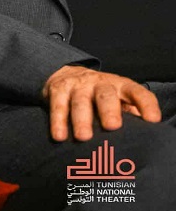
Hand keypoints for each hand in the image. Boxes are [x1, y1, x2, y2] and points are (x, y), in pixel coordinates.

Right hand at [42, 66, 160, 141]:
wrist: (67, 73)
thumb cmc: (100, 96)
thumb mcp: (118, 98)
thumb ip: (131, 112)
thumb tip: (146, 133)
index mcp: (120, 86)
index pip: (137, 92)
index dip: (146, 104)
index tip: (152, 120)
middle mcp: (99, 83)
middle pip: (106, 95)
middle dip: (109, 110)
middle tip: (112, 126)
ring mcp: (77, 85)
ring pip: (80, 101)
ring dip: (81, 119)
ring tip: (83, 137)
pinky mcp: (58, 89)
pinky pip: (58, 106)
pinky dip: (58, 121)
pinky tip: (59, 136)